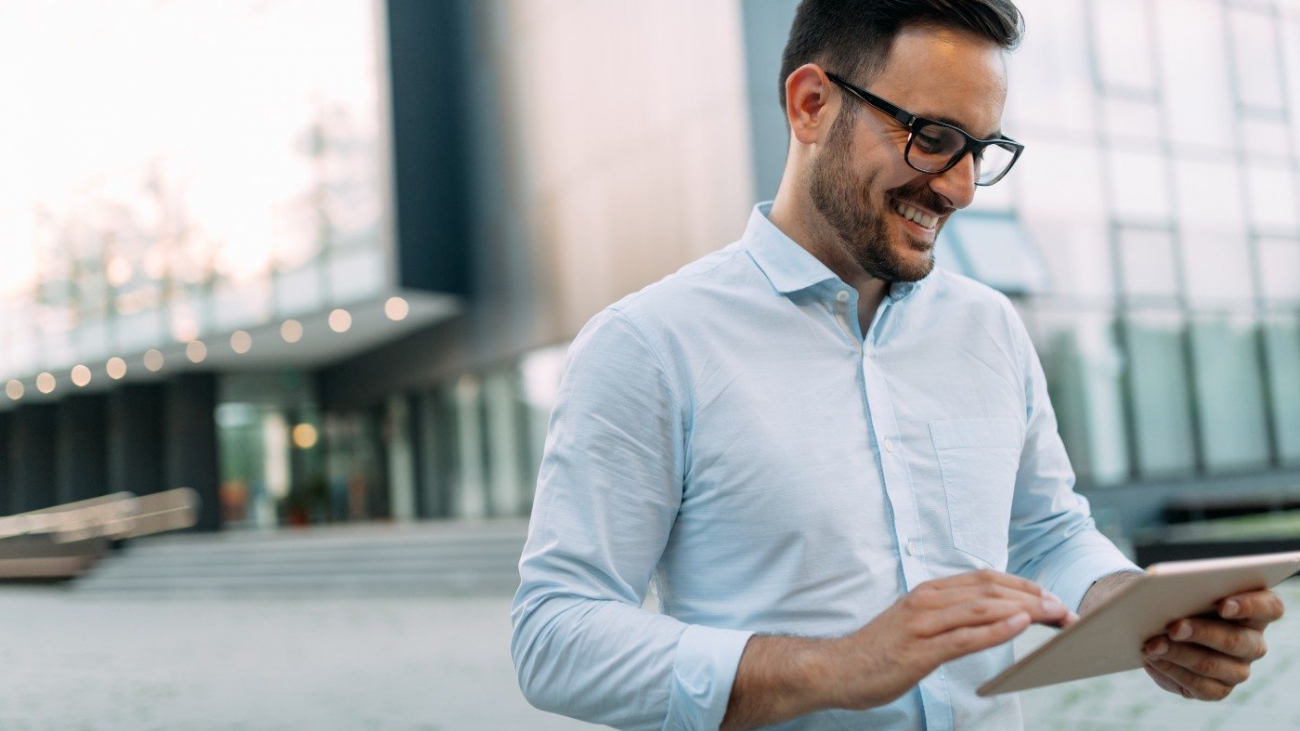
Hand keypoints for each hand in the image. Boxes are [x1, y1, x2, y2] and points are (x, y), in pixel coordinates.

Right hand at [827, 569, 1074, 710]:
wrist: (835, 668)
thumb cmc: (879, 651)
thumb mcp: (917, 625)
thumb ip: (949, 616)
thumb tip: (990, 615)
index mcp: (929, 592)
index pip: (985, 580)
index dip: (1023, 585)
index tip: (1052, 598)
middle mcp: (927, 600)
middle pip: (990, 589)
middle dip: (1033, 597)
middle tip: (1066, 610)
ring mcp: (923, 623)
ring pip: (982, 608)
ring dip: (1025, 609)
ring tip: (1054, 615)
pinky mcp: (919, 650)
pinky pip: (964, 636)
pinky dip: (996, 629)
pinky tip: (1020, 626)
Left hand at [1142, 589, 1284, 700]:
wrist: (1163, 629)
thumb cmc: (1182, 601)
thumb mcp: (1188, 591)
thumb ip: (1189, 589)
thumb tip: (1166, 592)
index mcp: (1256, 611)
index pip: (1269, 607)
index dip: (1249, 606)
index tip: (1223, 605)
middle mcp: (1253, 642)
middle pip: (1236, 640)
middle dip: (1201, 633)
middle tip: (1173, 628)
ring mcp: (1238, 669)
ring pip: (1213, 665)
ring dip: (1179, 655)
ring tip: (1152, 646)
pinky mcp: (1219, 689)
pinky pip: (1200, 686)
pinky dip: (1173, 672)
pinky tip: (1154, 661)